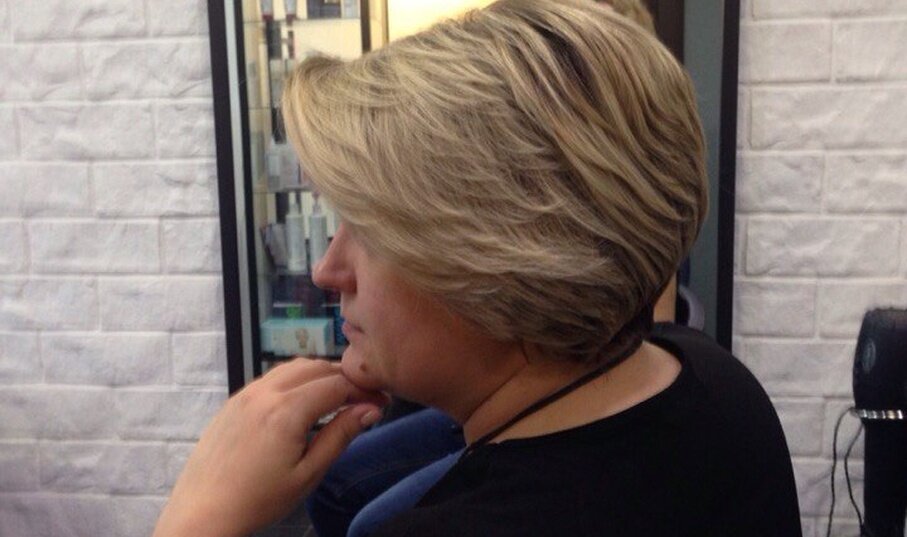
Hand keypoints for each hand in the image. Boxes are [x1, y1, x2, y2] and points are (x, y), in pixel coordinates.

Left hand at [152, 358, 386, 536]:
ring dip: (320, 375)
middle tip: (363, 399)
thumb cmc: (258, 500)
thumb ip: (340, 435)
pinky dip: (296, 380)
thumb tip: (370, 410)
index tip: (381, 403)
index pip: (337, 384)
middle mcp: (265, 392)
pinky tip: (303, 403)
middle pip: (317, 367)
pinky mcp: (234, 400)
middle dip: (344, 378)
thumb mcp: (308, 473)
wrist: (203, 512)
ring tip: (337, 398)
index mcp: (286, 411)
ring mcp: (246, 393)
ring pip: (293, 367)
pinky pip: (272, 377)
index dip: (364, 391)